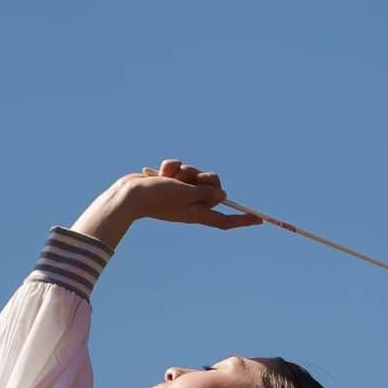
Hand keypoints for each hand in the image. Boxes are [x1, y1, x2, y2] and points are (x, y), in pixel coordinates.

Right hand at [123, 158, 262, 230]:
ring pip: (196, 174)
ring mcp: (179, 192)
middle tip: (194, 179)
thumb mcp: (186, 195)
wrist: (129, 193)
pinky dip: (172, 167)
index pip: (224, 219)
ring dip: (186, 170)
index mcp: (196, 213)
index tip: (258, 220)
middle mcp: (190, 203)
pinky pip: (179, 169)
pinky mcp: (169, 182)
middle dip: (206, 178)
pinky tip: (162, 171)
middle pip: (213, 188)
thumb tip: (222, 194)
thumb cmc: (158, 197)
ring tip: (171, 176)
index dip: (242, 220)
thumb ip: (206, 193)